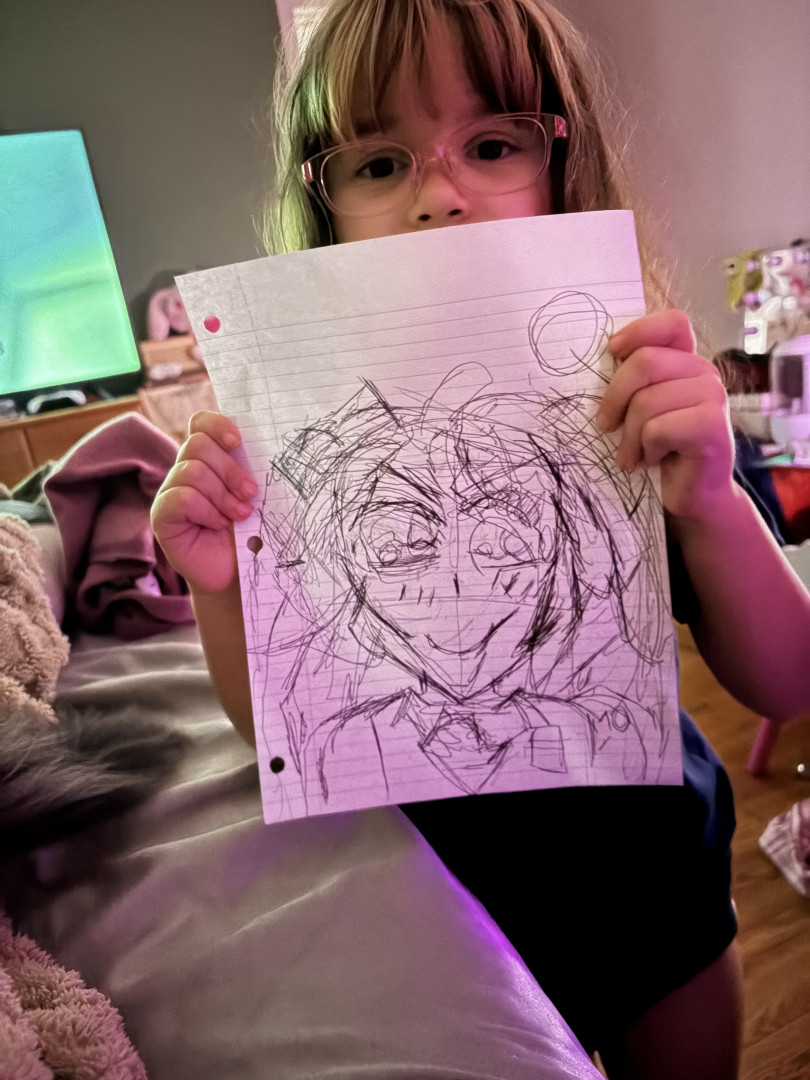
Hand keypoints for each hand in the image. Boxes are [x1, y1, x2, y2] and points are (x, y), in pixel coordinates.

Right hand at [151, 411, 256, 593]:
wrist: (241, 573)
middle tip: (251, 493)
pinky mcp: (162, 515)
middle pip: (197, 444)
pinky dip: (205, 510)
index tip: (238, 441)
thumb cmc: (252, 532)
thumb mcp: (256, 496)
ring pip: (191, 470)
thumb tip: (264, 446)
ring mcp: (170, 492)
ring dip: (222, 494)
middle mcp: (186, 470)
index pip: (200, 424)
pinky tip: (217, 525)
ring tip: (241, 515)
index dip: (216, 424)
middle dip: (230, 469)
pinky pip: (180, 497)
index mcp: (209, 459)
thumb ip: (251, 469)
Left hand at [595, 310, 735, 521]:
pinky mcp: (713, 427)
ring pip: (647, 401)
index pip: (672, 324)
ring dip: (629, 436)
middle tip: (605, 426)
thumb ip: (633, 381)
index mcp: (688, 362)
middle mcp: (705, 373)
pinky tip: (654, 461)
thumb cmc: (661, 450)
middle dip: (614, 398)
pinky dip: (647, 449)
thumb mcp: (641, 409)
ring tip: (633, 454)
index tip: (611, 352)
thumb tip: (601, 358)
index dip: (639, 331)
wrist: (692, 495)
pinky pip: (658, 428)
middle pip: (645, 363)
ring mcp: (714, 398)